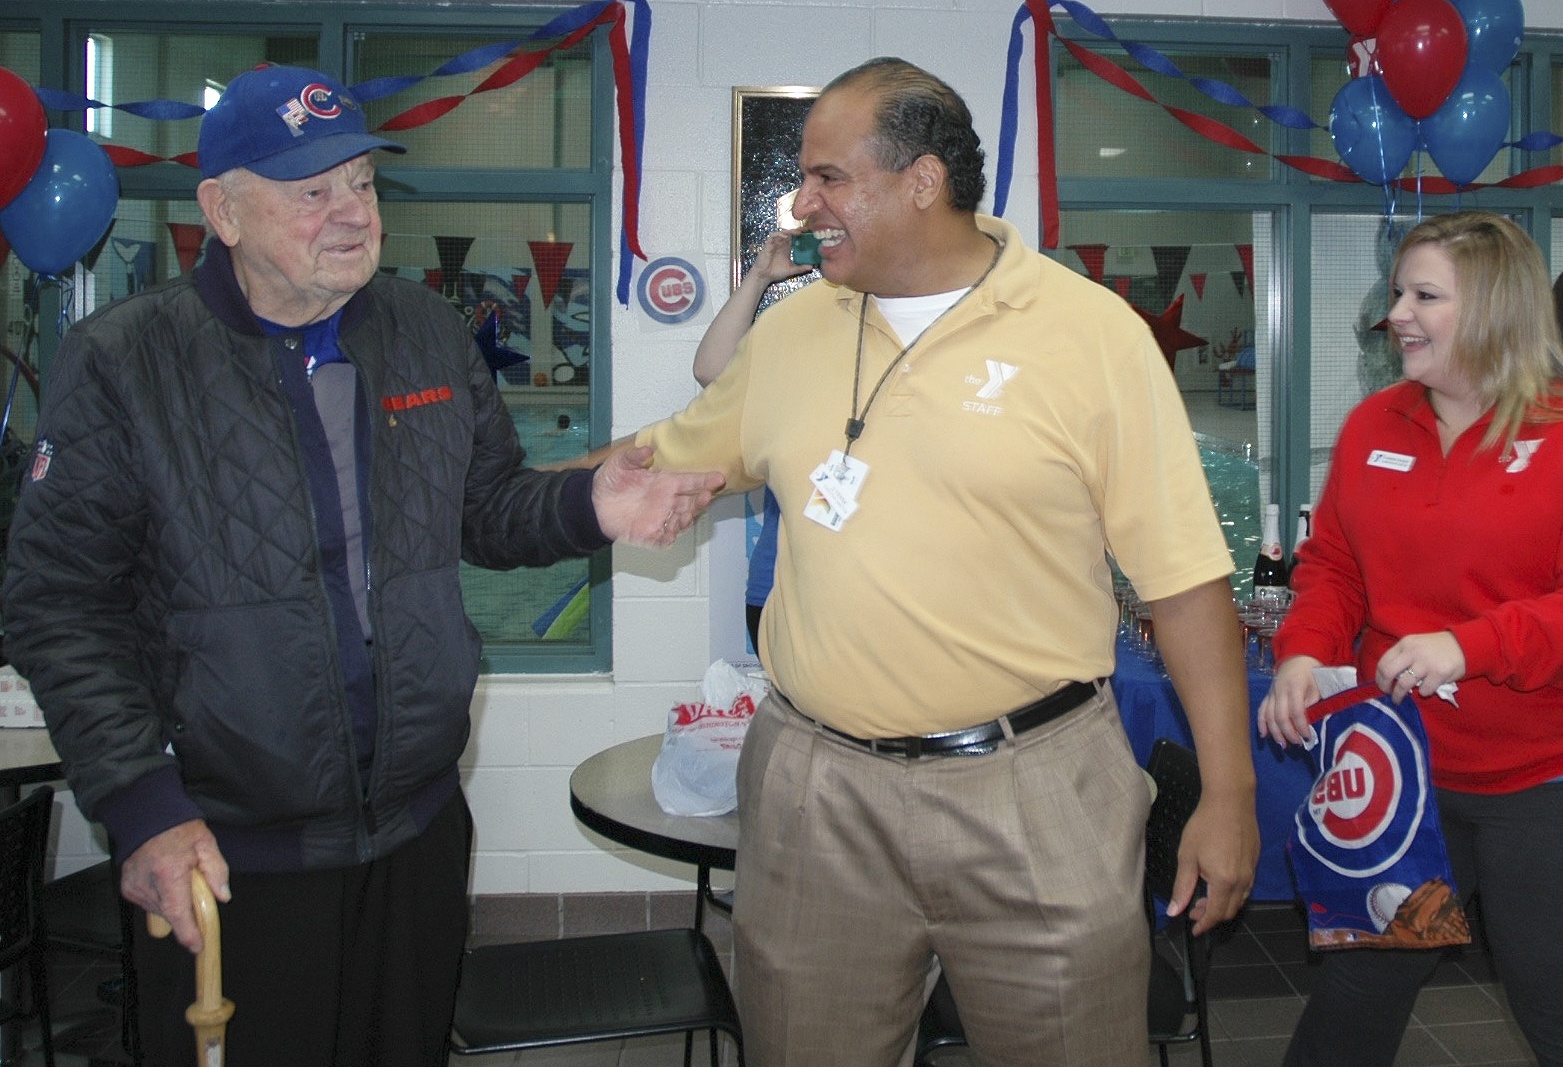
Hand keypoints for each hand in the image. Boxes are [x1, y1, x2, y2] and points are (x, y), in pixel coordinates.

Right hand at [119, 820, 230, 953]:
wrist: (147, 817)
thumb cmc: (177, 828)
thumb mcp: (206, 844)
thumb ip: (217, 872)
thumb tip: (223, 896)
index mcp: (169, 873)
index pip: (178, 914)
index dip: (188, 934)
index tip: (197, 946)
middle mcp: (148, 884)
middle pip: (171, 915)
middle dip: (187, 909)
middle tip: (194, 887)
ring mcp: (134, 888)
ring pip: (160, 911)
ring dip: (173, 902)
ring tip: (177, 877)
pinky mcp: (127, 889)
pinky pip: (149, 903)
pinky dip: (161, 897)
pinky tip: (164, 878)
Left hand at [591, 444, 724, 546]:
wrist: (592, 504)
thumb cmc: (609, 482)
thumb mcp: (620, 463)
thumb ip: (634, 456)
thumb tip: (647, 450)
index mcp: (664, 483)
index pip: (690, 481)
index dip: (705, 480)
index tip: (718, 478)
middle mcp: (666, 501)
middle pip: (691, 502)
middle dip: (701, 500)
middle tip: (706, 496)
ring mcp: (659, 518)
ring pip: (682, 520)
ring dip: (688, 518)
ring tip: (687, 514)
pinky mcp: (649, 534)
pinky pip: (664, 539)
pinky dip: (670, 537)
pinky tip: (671, 531)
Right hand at [749, 231, 814, 286]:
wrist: (764, 276)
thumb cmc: (776, 272)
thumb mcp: (791, 270)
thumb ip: (801, 268)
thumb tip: (811, 267)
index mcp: (787, 248)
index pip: (795, 238)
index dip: (801, 235)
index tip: (810, 233)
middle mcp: (781, 244)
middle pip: (790, 234)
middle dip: (797, 230)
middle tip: (806, 230)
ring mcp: (775, 244)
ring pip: (782, 233)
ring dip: (790, 231)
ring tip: (798, 232)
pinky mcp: (768, 245)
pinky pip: (773, 236)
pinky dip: (779, 234)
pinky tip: (785, 236)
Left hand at [1169, 790, 1258, 935]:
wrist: (1231, 801)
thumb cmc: (1205, 825)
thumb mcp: (1187, 856)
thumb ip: (1182, 886)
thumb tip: (1175, 911)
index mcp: (1225, 882)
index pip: (1216, 914)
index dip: (1203, 924)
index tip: (1193, 929)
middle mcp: (1243, 881)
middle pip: (1230, 911)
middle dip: (1212, 916)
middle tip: (1193, 911)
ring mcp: (1252, 872)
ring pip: (1239, 900)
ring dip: (1223, 905)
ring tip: (1203, 898)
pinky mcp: (1255, 862)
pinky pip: (1245, 888)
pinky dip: (1232, 894)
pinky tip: (1218, 884)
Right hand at [1257, 654, 1322, 747]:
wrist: (1298, 659)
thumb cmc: (1311, 674)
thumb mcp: (1317, 687)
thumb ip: (1313, 703)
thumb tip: (1309, 723)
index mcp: (1295, 687)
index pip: (1296, 711)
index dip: (1301, 726)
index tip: (1308, 737)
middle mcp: (1280, 690)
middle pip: (1280, 716)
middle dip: (1288, 733)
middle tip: (1298, 744)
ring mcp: (1271, 693)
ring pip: (1268, 716)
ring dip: (1275, 732)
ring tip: (1283, 745)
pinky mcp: (1267, 695)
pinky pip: (1261, 711)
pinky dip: (1261, 724)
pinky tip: (1264, 736)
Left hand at [1374, 631, 1464, 701]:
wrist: (1466, 645)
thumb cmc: (1437, 647)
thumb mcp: (1416, 644)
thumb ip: (1403, 656)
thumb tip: (1388, 676)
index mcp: (1405, 644)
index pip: (1383, 661)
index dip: (1378, 676)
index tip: (1381, 684)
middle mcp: (1413, 651)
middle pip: (1388, 673)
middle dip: (1384, 686)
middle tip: (1387, 693)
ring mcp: (1426, 662)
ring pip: (1404, 684)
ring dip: (1399, 695)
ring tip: (1399, 699)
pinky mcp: (1439, 673)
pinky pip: (1424, 690)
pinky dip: (1423, 693)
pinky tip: (1426, 690)